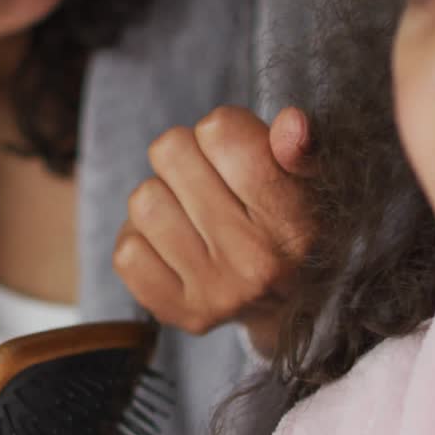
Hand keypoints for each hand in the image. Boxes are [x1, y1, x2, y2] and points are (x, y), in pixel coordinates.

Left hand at [114, 106, 314, 356]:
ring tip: (192, 214)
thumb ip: (300, 149)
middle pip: (171, 153)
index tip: (236, 151)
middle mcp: (255, 261)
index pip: (220, 132)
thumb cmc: (290, 224)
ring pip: (144, 200)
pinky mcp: (177, 311)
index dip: (222, 130)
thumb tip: (291, 122)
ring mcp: (213, 292)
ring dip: (163, 198)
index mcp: (293, 222)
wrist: (292, 304)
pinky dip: (143, 241)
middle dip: (186, 157)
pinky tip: (174, 247)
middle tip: (209, 180)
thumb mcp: (308, 182)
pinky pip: (126, 250)